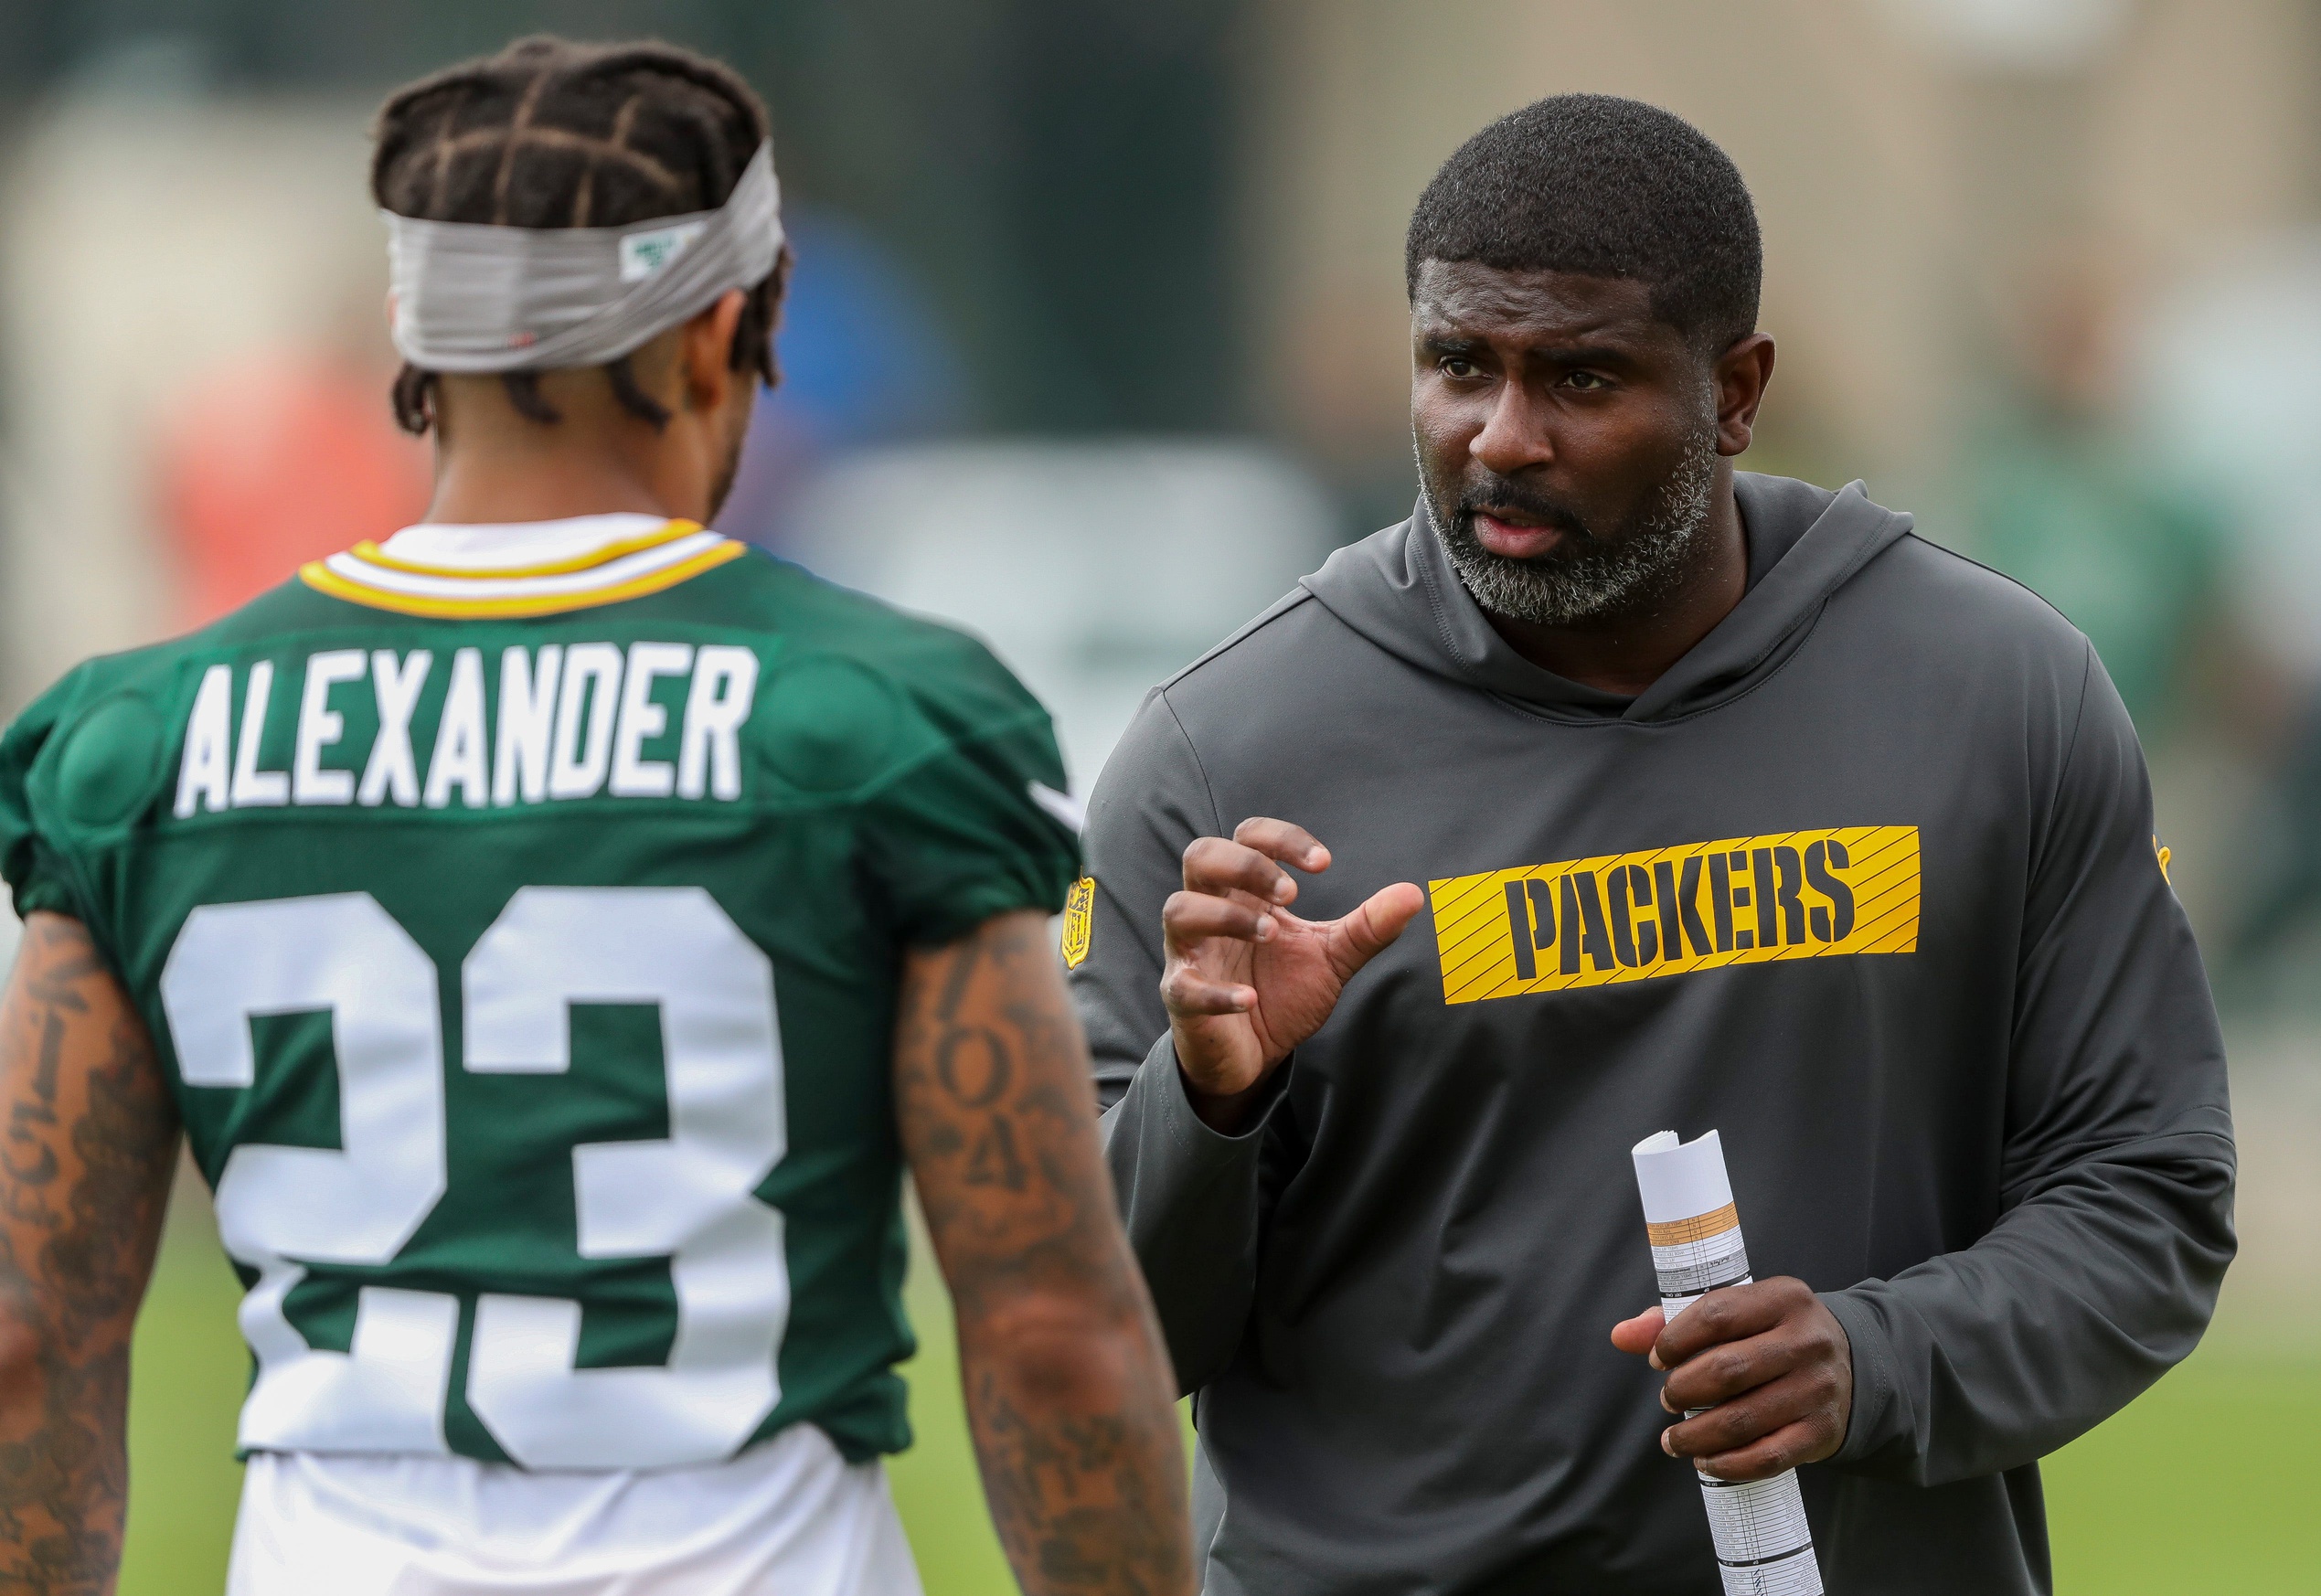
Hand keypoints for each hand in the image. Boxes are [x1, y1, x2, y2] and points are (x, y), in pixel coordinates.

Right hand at [1161, 817, 1423, 1132]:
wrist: (1253, 1055)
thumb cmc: (1281, 993)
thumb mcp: (1331, 957)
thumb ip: (1367, 927)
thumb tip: (1414, 894)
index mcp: (1245, 893)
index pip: (1249, 836)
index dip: (1282, 838)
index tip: (1323, 863)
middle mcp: (1211, 911)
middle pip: (1201, 855)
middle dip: (1245, 865)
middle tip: (1292, 894)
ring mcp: (1191, 953)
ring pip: (1179, 909)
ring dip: (1225, 916)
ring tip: (1271, 935)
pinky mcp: (1182, 997)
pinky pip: (1184, 985)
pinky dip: (1216, 992)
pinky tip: (1250, 1000)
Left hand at [1609, 1277, 1851, 1481]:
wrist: (1852, 1367)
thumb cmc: (1775, 1336)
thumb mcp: (1740, 1314)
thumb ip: (1676, 1320)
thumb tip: (1621, 1335)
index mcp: (1784, 1298)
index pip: (1716, 1315)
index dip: (1674, 1340)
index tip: (1656, 1361)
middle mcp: (1807, 1341)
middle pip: (1727, 1370)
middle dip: (1682, 1390)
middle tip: (1667, 1399)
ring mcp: (1818, 1388)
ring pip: (1743, 1419)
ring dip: (1695, 1435)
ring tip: (1674, 1438)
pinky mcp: (1822, 1431)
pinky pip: (1767, 1456)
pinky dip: (1728, 1465)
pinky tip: (1705, 1461)